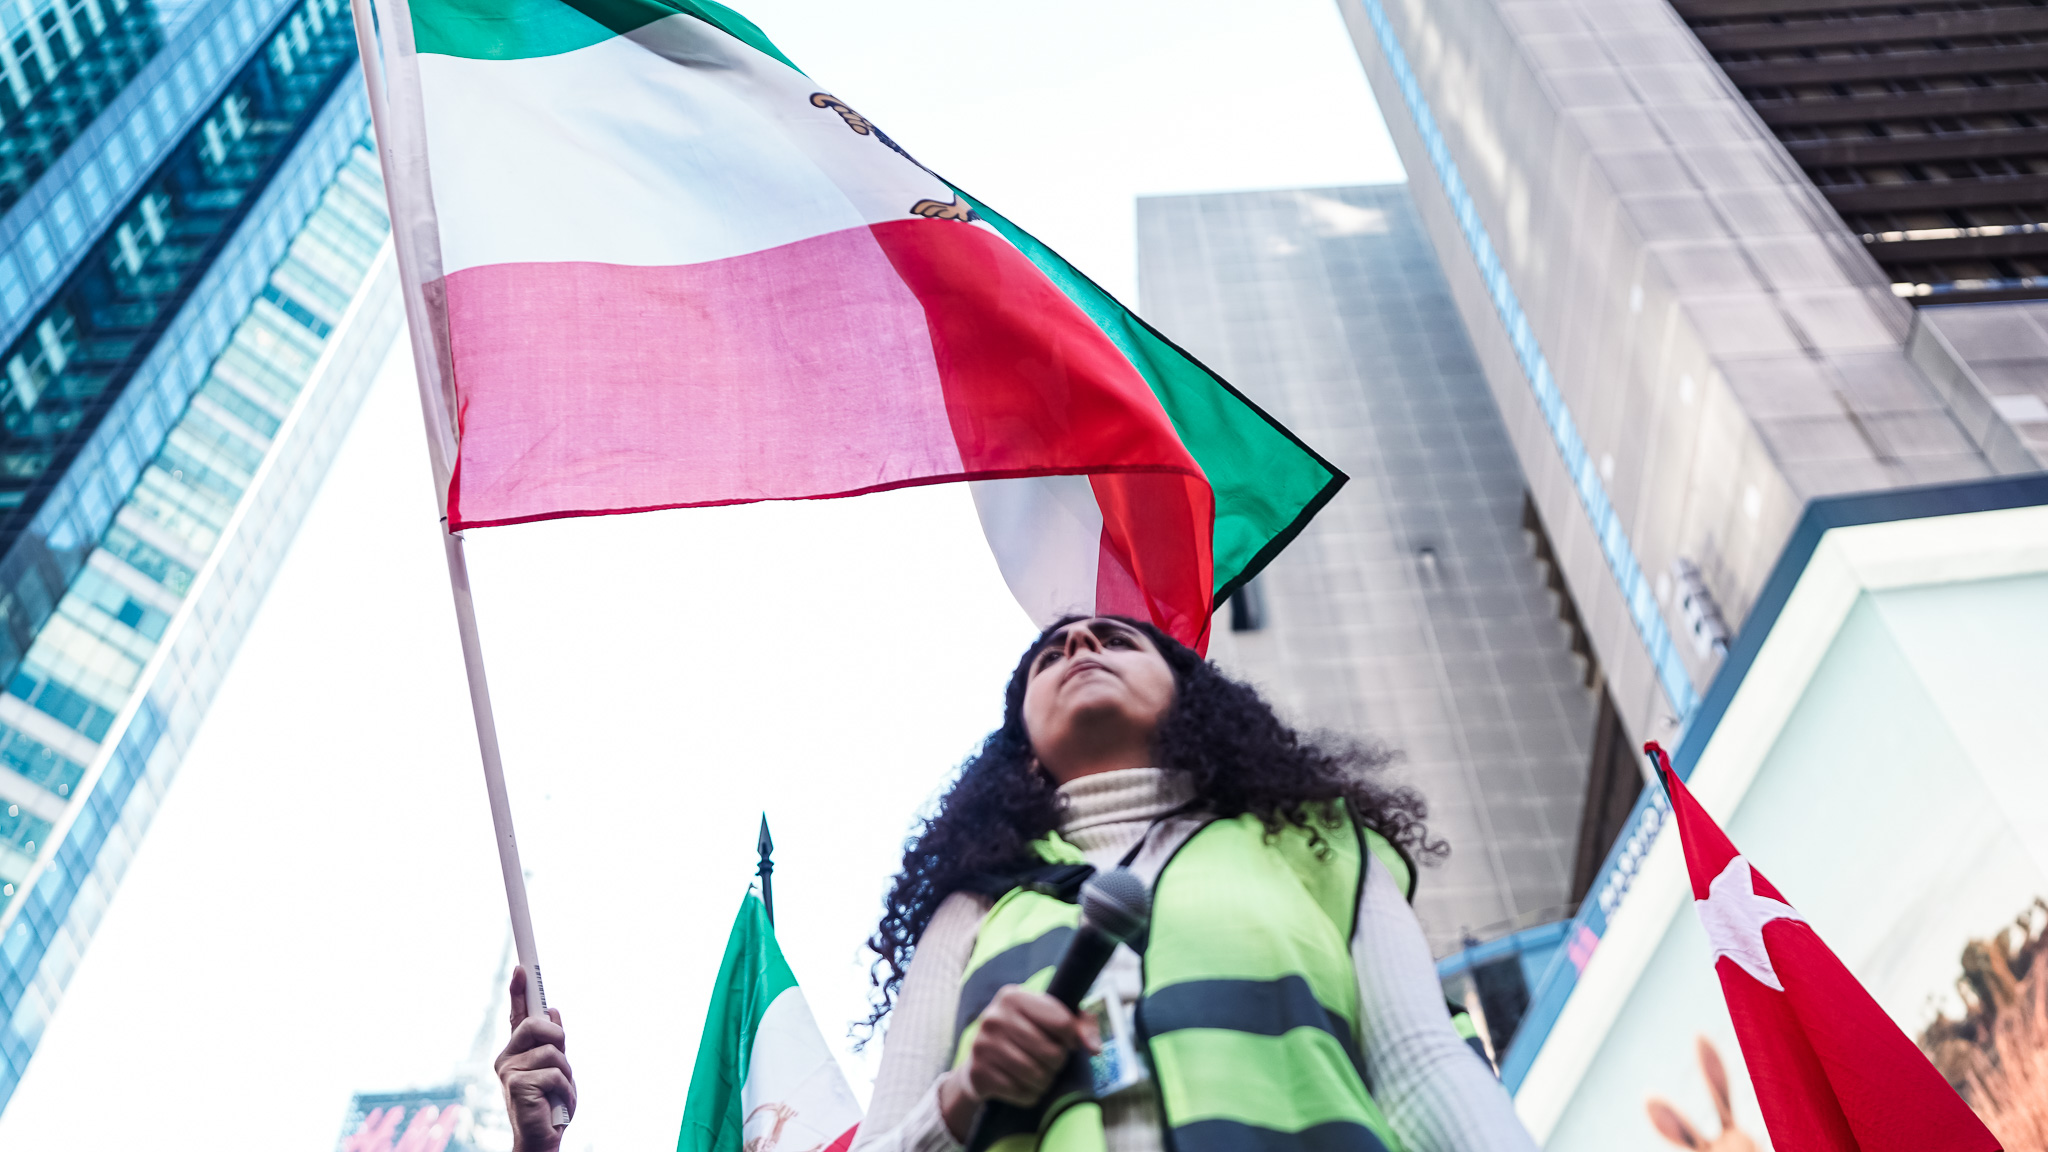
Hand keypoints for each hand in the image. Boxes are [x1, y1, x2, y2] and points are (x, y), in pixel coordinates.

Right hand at [496, 966, 575, 1151]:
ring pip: (552, 1051)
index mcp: (517, 1052)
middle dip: (558, 1038)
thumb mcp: (557, 1069)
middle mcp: (507, 1058)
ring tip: (557, 1093)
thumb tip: (553, 1011)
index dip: (518, 991)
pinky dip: (565, 1090)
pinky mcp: (515, 1085)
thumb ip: (553, 1043)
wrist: (541, 1139)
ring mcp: (508, 1071)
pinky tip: (556, 1104)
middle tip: (561, 1061)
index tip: (521, 968)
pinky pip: (554, 1074)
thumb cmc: (550, 1105)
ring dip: (565, 1074)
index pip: (517, 1016)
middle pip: (536, 1025)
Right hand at [937, 986, 1099, 1138]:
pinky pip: (1021, 1092)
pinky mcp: (979, 1073)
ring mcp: (982, 1046)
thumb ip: (1081, 1025)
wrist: (981, 1057)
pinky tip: (1024, 1084)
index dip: (1072, 1038)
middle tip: (1052, 1060)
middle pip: (1051, 1052)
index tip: (1066, 1041)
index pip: (1063, 1023)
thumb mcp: (1051, 1017)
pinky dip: (1030, 1094)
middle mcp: (994, 1018)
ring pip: (1036, 1075)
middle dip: (1058, 1062)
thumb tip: (1094, 1049)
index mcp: (1013, 996)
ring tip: (1041, 1073)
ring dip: (1046, 1080)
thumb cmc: (1025, 1032)